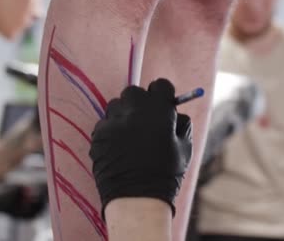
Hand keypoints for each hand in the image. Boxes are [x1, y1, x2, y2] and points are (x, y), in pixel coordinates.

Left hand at [90, 78, 192, 217]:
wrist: (137, 199)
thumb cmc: (166, 174)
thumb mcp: (185, 147)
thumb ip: (180, 123)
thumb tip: (174, 111)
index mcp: (159, 111)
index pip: (160, 85)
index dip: (163, 95)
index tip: (163, 105)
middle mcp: (134, 111)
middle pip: (135, 92)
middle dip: (141, 102)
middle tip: (145, 119)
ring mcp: (113, 122)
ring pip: (116, 106)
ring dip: (123, 114)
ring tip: (130, 135)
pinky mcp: (98, 135)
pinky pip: (105, 124)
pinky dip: (111, 131)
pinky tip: (118, 147)